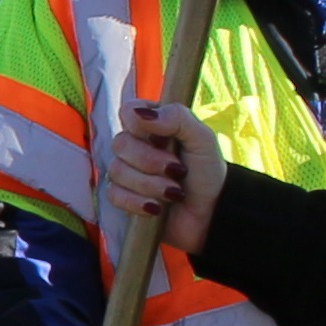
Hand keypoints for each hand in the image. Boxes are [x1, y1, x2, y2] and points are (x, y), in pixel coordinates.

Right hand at [103, 96, 228, 250]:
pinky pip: (114, 195)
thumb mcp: (202, 139)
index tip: (161, 138)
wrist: (210, 214)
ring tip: (174, 194)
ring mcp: (127, 171)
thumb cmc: (207, 172)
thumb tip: (140, 113)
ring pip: (117, 171)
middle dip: (150, 161)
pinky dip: (137, 202)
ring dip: (150, 185)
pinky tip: (157, 208)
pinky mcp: (123, 197)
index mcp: (154, 124)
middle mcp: (136, 145)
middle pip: (120, 143)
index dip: (139, 124)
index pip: (128, 111)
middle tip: (177, 170)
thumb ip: (177, 117)